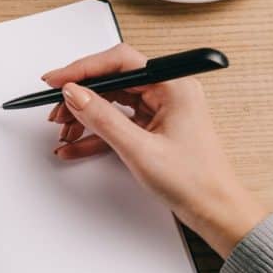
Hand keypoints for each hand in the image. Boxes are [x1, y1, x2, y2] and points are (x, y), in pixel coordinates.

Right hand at [44, 43, 265, 257]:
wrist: (215, 210)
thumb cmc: (195, 181)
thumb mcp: (140, 149)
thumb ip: (103, 119)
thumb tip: (75, 94)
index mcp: (174, 85)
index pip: (120, 62)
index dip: (84, 68)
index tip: (57, 80)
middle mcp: (169, 91)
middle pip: (113, 81)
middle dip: (81, 96)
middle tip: (56, 109)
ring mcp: (161, 110)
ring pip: (113, 103)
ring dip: (85, 116)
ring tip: (63, 130)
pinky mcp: (154, 129)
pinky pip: (119, 123)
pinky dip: (96, 134)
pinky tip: (74, 145)